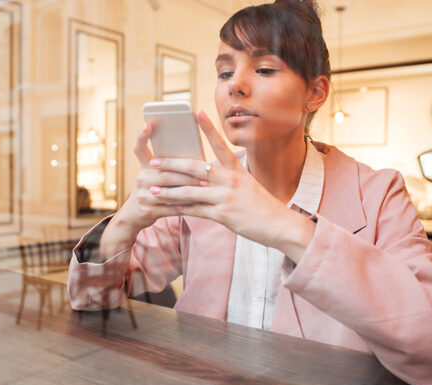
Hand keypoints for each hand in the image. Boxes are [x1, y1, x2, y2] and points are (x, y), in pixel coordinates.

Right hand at [99, 123, 202, 258]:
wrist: (133, 216)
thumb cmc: (152, 191)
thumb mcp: (154, 176)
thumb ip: (168, 167)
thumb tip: (194, 157)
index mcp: (144, 168)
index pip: (139, 149)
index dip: (141, 137)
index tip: (148, 124)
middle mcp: (141, 179)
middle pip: (164, 173)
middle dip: (185, 173)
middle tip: (205, 171)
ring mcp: (142, 196)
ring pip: (168, 191)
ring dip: (188, 189)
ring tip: (205, 187)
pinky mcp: (148, 211)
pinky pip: (170, 208)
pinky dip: (185, 207)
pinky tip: (198, 205)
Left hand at [148, 111, 314, 258]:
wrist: (280, 225)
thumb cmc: (262, 206)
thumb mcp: (247, 185)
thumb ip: (227, 180)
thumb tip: (206, 177)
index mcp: (236, 169)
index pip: (220, 144)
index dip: (208, 128)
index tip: (197, 112)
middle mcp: (230, 179)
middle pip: (194, 167)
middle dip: (171, 164)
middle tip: (154, 161)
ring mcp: (225, 197)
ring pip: (189, 190)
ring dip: (167, 190)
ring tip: (152, 188)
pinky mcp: (222, 214)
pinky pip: (195, 210)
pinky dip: (180, 208)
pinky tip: (168, 206)